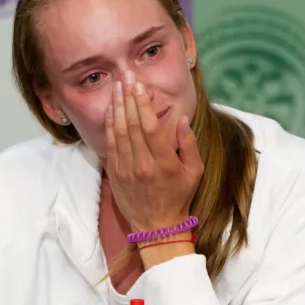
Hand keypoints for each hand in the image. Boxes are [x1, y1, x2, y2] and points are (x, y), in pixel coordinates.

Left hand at [104, 71, 203, 232]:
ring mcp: (126, 170)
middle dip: (128, 98)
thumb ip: (189, 145)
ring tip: (116, 87)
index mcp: (164, 163)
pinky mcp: (115, 173)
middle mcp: (142, 165)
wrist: (157, 226)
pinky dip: (109, 124)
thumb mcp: (194, 172)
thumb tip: (182, 120)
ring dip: (117, 107)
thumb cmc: (178, 197)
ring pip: (118, 132)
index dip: (143, 104)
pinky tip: (111, 109)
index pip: (150, 127)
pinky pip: (110, 144)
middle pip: (132, 125)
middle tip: (126, 77)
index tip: (141, 86)